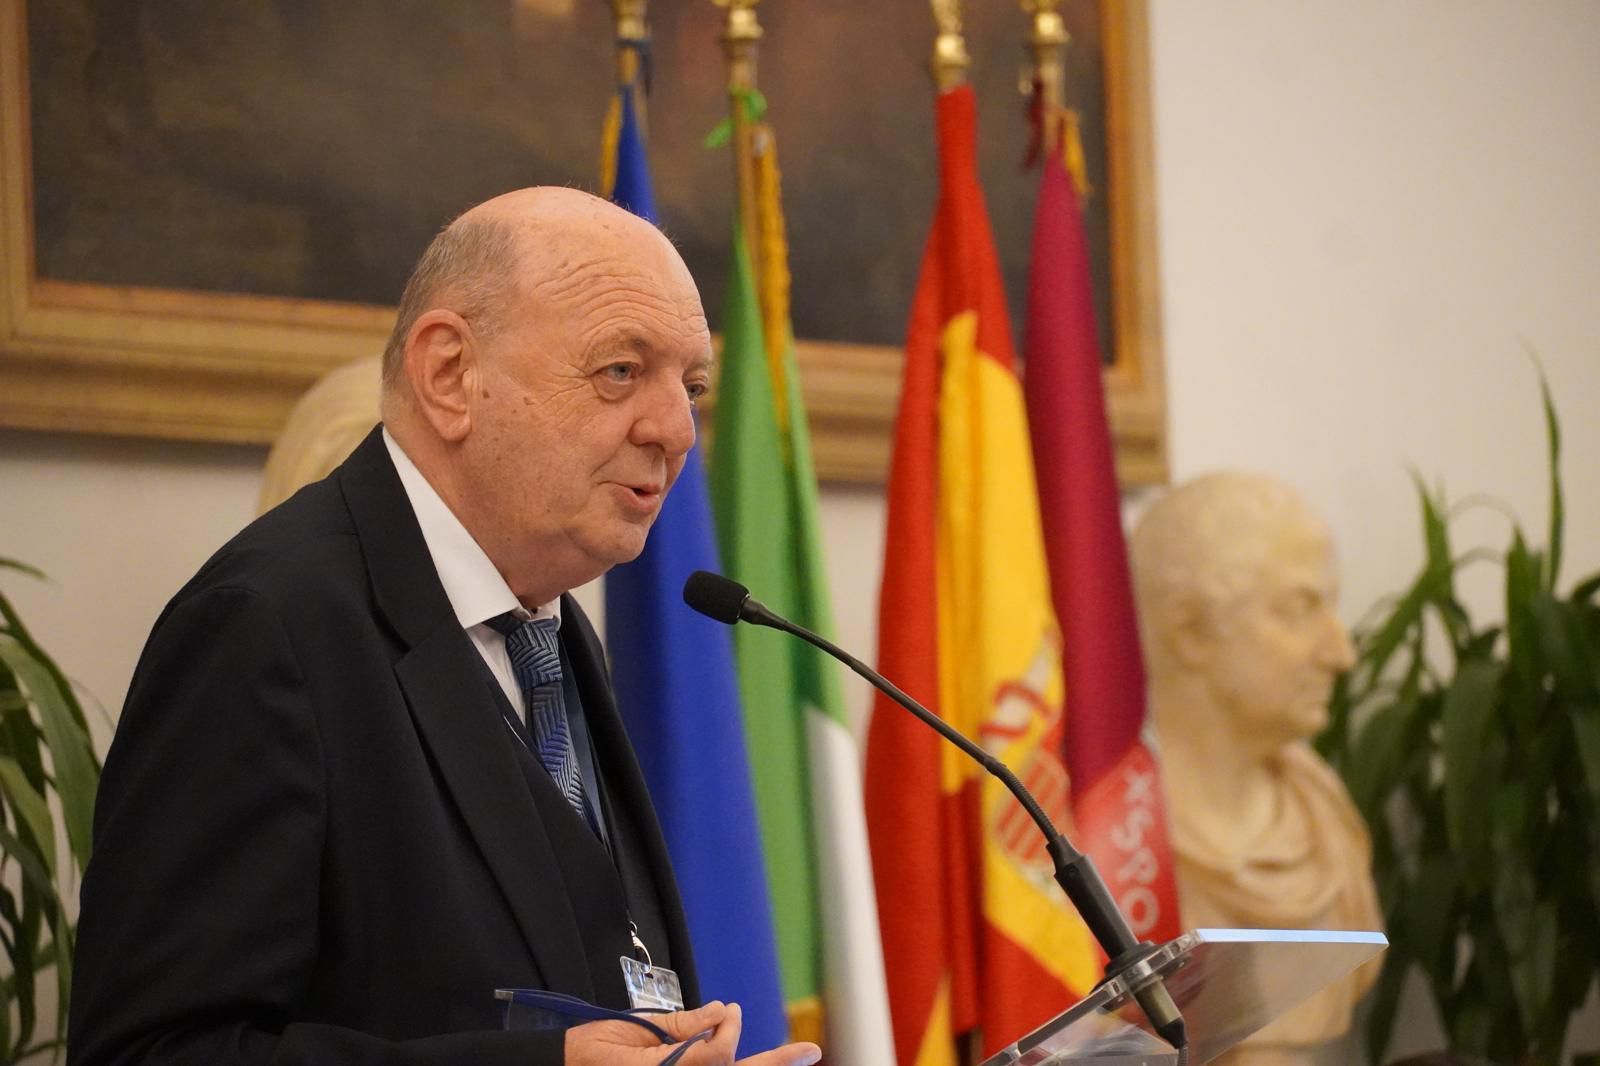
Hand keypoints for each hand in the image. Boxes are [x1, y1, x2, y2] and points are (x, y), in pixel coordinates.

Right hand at [564, 1001, 821, 1065]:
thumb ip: (679, 1028)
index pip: (715, 1056)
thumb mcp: (630, 1031)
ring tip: (794, 1057)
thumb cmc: (586, 1050)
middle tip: (811, 1051)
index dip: (726, 1031)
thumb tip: (723, 1012)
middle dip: (772, 1065)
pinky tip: (743, 1055)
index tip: (730, 1011)